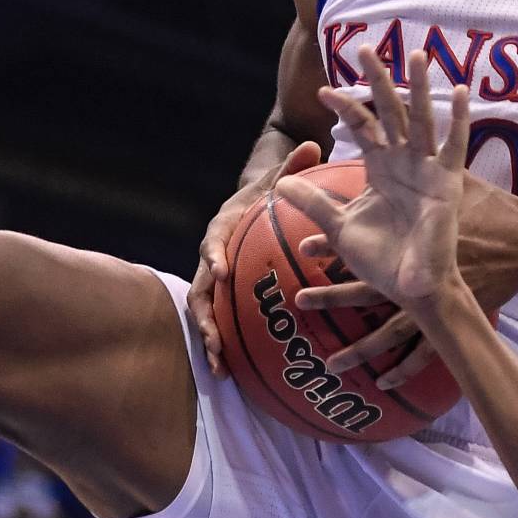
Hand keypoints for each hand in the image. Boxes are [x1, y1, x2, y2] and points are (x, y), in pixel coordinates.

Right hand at [190, 142, 322, 376]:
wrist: (248, 207)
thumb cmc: (264, 196)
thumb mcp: (276, 183)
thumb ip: (292, 169)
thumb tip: (314, 144)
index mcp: (222, 228)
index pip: (213, 242)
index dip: (215, 256)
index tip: (223, 271)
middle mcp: (212, 256)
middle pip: (202, 287)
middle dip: (205, 315)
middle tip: (214, 338)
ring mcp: (214, 279)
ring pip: (205, 311)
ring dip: (209, 338)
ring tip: (219, 367)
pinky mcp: (222, 296)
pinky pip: (219, 320)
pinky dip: (221, 345)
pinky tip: (231, 373)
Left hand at [277, 49, 471, 324]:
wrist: (411, 288)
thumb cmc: (381, 262)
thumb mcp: (340, 229)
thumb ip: (314, 204)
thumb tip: (281, 184)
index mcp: (379, 169)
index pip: (360, 127)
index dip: (344, 107)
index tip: (322, 92)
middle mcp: (404, 162)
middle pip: (390, 112)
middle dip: (379, 80)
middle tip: (365, 48)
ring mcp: (427, 170)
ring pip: (423, 119)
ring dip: (420, 87)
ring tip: (419, 54)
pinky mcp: (447, 183)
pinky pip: (454, 146)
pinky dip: (460, 119)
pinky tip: (460, 91)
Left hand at [296, 170, 517, 386]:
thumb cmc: (492, 211)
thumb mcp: (457, 185)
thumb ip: (424, 172)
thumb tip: (403, 142)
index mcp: (414, 241)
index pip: (367, 240)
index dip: (335, 244)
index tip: (306, 248)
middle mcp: (419, 273)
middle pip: (368, 290)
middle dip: (333, 297)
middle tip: (300, 300)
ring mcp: (435, 301)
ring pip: (390, 333)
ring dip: (361, 350)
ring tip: (331, 367)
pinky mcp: (453, 318)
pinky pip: (425, 352)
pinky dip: (406, 370)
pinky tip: (386, 386)